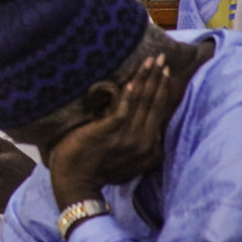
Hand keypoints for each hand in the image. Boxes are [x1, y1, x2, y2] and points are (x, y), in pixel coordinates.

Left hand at [49, 54, 170, 210]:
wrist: (77, 183)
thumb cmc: (97, 170)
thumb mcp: (129, 164)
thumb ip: (139, 147)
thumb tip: (146, 129)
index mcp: (150, 148)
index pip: (160, 113)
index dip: (163, 92)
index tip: (165, 74)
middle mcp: (144, 142)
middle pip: (155, 104)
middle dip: (159, 79)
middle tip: (163, 58)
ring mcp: (129, 136)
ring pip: (142, 101)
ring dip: (147, 78)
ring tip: (152, 61)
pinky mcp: (111, 131)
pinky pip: (125, 108)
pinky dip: (129, 93)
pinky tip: (131, 80)